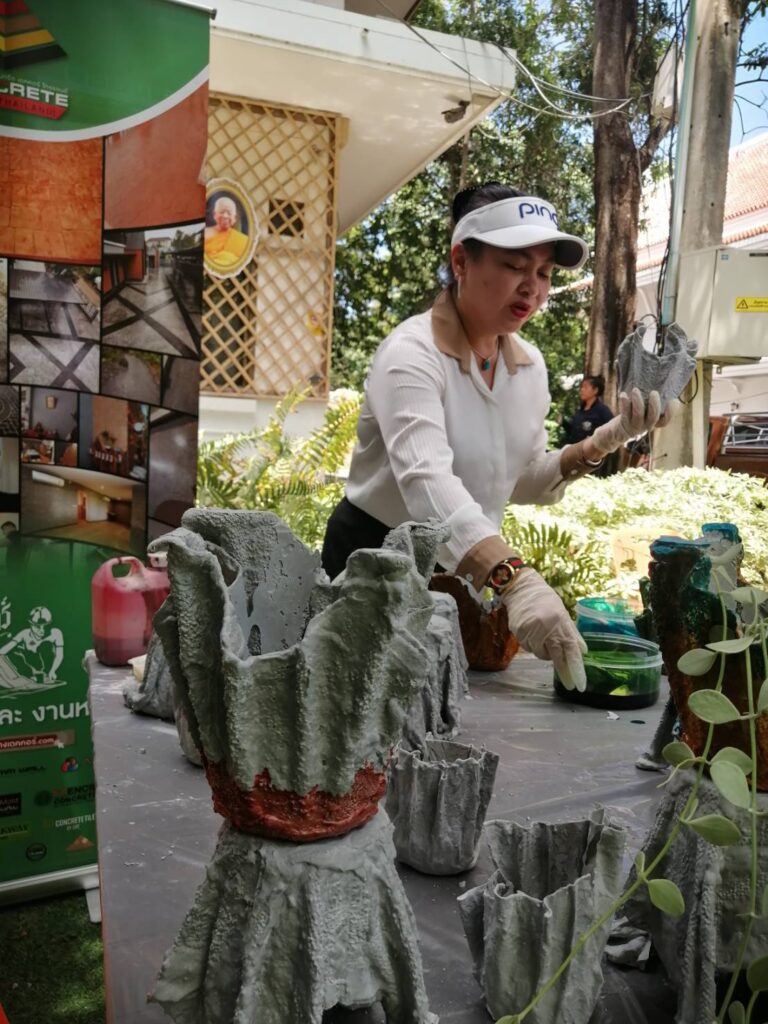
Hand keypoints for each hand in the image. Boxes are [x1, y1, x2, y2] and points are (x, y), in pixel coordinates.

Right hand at [501, 568, 586, 690]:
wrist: (522, 589)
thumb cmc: (546, 601)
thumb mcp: (564, 614)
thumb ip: (573, 634)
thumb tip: (583, 651)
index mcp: (561, 623)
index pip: (571, 651)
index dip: (576, 670)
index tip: (580, 686)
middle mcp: (547, 629)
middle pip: (556, 658)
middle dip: (564, 672)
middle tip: (570, 684)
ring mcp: (531, 632)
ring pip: (541, 655)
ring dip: (546, 652)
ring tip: (544, 637)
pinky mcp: (519, 633)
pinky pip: (529, 648)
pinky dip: (534, 645)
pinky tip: (533, 633)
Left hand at [591, 388, 667, 455]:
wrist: (617, 432)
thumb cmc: (634, 416)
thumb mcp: (645, 411)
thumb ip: (651, 401)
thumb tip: (659, 379)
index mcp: (653, 422)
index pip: (665, 421)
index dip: (671, 412)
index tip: (673, 400)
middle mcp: (645, 426)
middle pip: (653, 418)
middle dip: (654, 405)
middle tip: (654, 392)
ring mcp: (634, 426)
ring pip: (638, 415)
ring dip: (638, 402)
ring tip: (636, 390)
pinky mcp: (623, 424)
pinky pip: (624, 413)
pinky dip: (624, 403)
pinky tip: (623, 395)